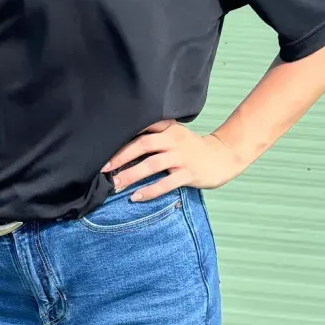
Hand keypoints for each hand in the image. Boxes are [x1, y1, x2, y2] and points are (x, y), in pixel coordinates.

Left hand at [100, 120, 248, 200]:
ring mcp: (181, 157)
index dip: (122, 135)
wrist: (222, 156)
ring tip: (115, 185)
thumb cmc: (191, 147)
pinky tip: (136, 197)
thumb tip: (122, 146)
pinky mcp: (188, 174)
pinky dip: (149, 191)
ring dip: (131, 175)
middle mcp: (173, 140)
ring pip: (151, 165)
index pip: (142, 127)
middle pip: (142, 145)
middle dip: (120, 157)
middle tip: (103, 168)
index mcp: (168, 128)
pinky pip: (166, 184)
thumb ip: (154, 136)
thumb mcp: (174, 135)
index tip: (103, 144)